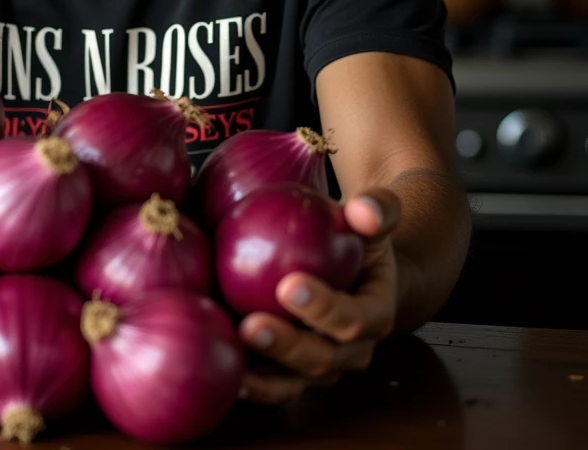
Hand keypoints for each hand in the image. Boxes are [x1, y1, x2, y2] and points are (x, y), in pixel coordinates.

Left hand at [238, 188, 399, 403]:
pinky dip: (246, 382)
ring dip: (262, 377)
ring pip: (292, 382)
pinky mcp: (290, 373)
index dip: (323, 308)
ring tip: (230, 356)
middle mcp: (349, 352)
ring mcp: (319, 368)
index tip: (289, 284)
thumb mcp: (371, 221)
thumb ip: (377, 210)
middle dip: (286, 347)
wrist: (355, 274)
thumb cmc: (357, 239)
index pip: (352, 318)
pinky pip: (268, 383)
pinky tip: (215, 365)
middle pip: (320, 359)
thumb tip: (365, 209)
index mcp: (373, 316)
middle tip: (251, 326)